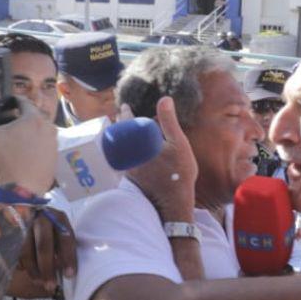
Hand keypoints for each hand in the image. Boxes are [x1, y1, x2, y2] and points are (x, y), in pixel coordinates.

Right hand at [0, 97, 56, 194]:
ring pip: (41, 132)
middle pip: (34, 118)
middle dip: (22, 119)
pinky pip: (45, 147)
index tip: (6, 104)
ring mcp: (54, 144)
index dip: (13, 102)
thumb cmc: (5, 160)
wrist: (22, 190)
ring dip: (30, 133)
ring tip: (16, 142)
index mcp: (34, 118)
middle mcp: (49, 128)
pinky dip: (36, 148)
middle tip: (9, 125)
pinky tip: (24, 156)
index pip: (24, 102)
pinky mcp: (55, 159)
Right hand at [8, 208, 76, 298]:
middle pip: (44, 244)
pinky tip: (23, 271)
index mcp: (58, 217)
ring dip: (33, 269)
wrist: (23, 211)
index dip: (68, 257)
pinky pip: (13, 248)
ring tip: (38, 282)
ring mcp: (23, 220)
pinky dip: (20, 262)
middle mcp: (41, 216)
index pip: (66, 238)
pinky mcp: (8, 227)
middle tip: (50, 285)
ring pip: (26, 249)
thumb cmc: (47, 229)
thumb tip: (65, 272)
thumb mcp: (58, 233)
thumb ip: (61, 247)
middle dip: (47, 267)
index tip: (69, 275)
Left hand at [127, 97, 197, 221]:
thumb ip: (169, 121)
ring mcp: (130, 166)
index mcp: (140, 142)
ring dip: (123, 138)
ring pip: (122, 147)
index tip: (124, 107)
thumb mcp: (179, 143)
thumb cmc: (178, 171)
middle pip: (121, 135)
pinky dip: (127, 151)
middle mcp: (131, 154)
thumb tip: (164, 99)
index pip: (128, 123)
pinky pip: (125, 159)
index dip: (126, 113)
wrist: (173, 200)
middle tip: (122, 117)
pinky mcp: (132, 177)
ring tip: (126, 132)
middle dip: (122, 125)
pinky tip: (134, 151)